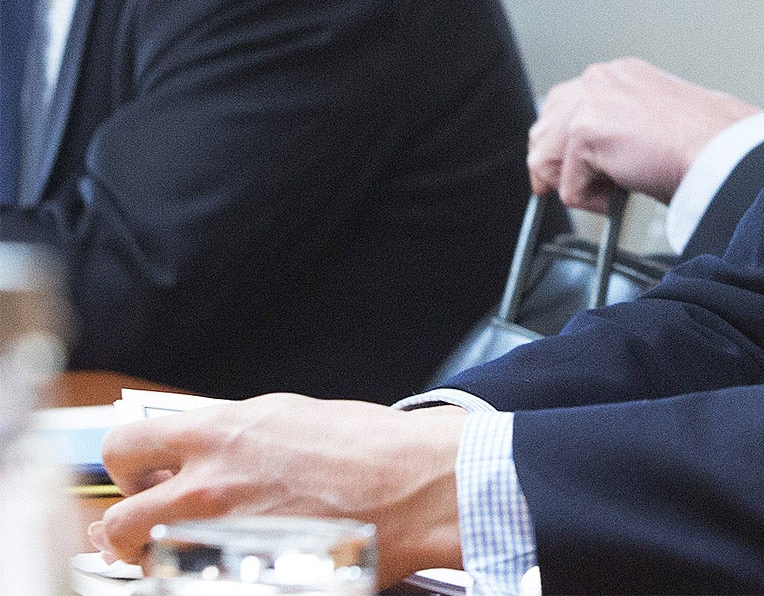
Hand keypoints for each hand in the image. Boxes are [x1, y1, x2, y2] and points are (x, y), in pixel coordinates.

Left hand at [92, 395, 464, 577]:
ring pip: (145, 562)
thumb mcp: (287, 415)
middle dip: (127, 525)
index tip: (145, 474)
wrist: (414, 484)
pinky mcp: (239, 575)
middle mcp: (207, 486)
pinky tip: (231, 566)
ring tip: (184, 551)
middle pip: (118, 520)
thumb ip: (232, 433)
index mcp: (218, 434)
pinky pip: (191, 583)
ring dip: (156, 557)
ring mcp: (220, 537)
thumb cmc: (368, 447)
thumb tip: (199, 447)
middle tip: (153, 524)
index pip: (125, 446)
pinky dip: (201, 577)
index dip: (129, 466)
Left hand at [528, 58, 761, 212]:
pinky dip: (594, 202)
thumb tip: (591, 157)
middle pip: (543, 130)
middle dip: (557, 166)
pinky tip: (625, 192)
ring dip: (578, 183)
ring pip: (545, 158)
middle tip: (586, 189)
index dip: (560, 147)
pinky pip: (568, 187)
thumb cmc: (705, 143)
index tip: (564, 171)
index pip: (563, 106)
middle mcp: (600, 79)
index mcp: (619, 75)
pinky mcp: (585, 131)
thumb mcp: (651, 123)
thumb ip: (616, 128)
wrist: (723, 150)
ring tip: (618, 188)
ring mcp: (590, 101)